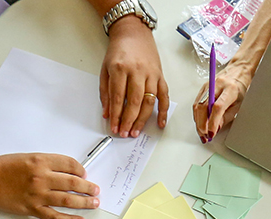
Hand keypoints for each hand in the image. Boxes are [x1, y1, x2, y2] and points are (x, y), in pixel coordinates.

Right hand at [0, 153, 98, 218]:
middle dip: (88, 187)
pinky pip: (55, 216)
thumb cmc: (2, 167)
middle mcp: (41, 177)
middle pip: (73, 183)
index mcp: (41, 161)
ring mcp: (37, 194)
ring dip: (84, 202)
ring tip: (94, 203)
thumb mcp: (27, 158)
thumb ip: (47, 164)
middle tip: (96, 190)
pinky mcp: (32, 208)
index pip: (69, 164)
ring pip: (68, 200)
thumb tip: (67, 172)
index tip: (85, 175)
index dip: (81, 170)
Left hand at [101, 16, 168, 137]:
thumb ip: (105, 92)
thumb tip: (108, 113)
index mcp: (120, 68)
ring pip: (149, 101)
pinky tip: (159, 123)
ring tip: (136, 131)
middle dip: (129, 120)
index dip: (116, 115)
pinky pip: (164, 96)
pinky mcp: (160, 76)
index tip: (114, 127)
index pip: (118, 97)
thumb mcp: (105, 69)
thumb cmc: (119, 51)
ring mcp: (151, 74)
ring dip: (143, 119)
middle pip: (134, 101)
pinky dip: (163, 111)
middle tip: (125, 133)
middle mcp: (137, 71)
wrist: (134, 33)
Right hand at [192, 61, 251, 142]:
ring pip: (197, 106)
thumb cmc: (241, 87)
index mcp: (229, 89)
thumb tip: (216, 129)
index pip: (218, 107)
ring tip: (202, 133)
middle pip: (204, 107)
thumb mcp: (239, 104)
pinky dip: (197, 116)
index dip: (213, 122)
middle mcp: (216, 85)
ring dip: (198, 122)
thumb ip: (227, 117)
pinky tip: (200, 124)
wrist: (238, 71)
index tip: (211, 133)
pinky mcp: (203, 88)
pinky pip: (196, 104)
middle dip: (202, 124)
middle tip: (205, 136)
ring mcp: (208, 86)